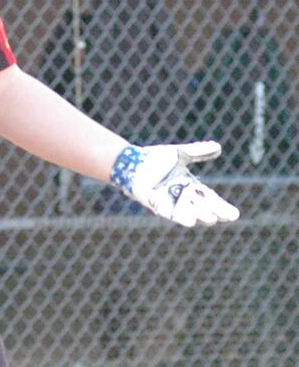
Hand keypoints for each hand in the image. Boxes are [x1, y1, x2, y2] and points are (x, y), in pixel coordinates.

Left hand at [112, 141, 239, 226]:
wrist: (131, 161)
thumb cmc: (154, 158)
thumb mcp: (180, 154)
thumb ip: (198, 152)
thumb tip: (218, 146)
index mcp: (190, 186)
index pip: (211, 199)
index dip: (222, 207)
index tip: (234, 214)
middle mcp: (182, 196)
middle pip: (203, 208)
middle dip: (215, 212)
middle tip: (226, 215)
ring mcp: (170, 201)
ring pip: (189, 213)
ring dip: (200, 216)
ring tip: (211, 218)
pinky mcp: (157, 204)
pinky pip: (170, 214)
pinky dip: (180, 216)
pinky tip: (191, 220)